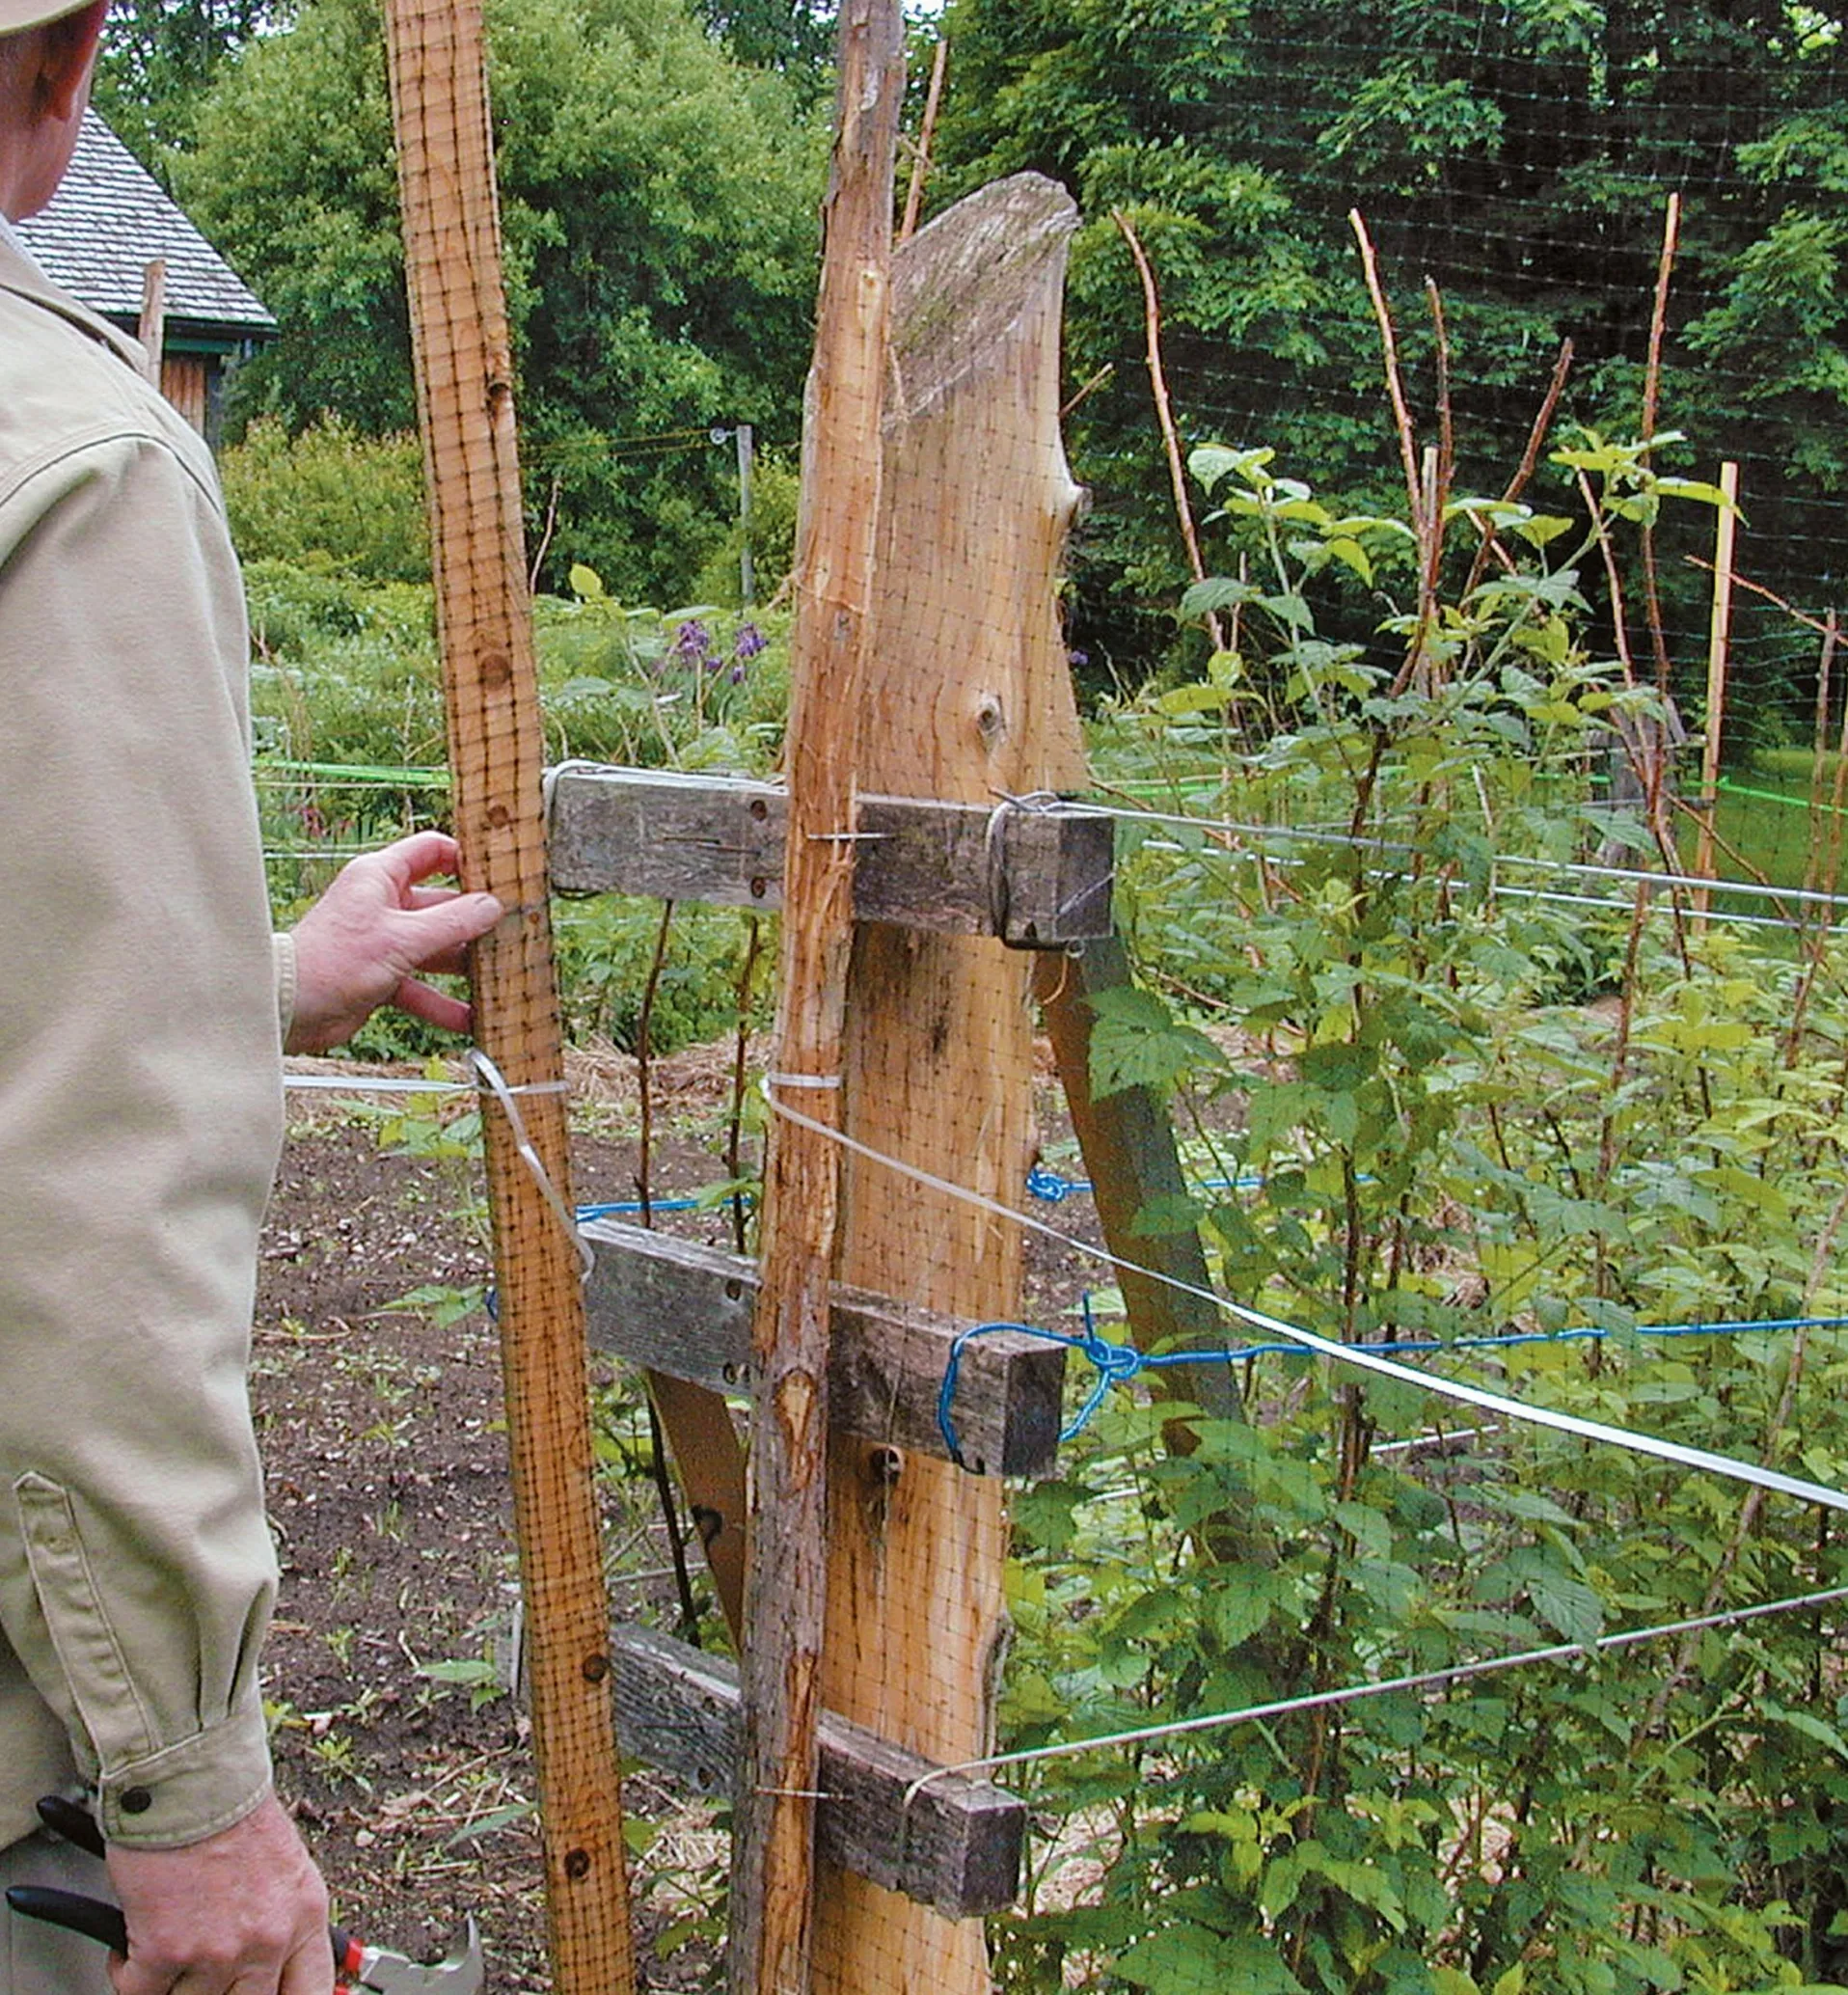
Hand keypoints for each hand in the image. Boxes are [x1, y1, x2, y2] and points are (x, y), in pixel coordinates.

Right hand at [105, 1792, 331, 1994]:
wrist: (191, 1777)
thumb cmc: (231, 1805)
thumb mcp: (284, 1863)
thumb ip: (280, 1915)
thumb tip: (268, 1955)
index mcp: (304, 1915)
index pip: (311, 1992)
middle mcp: (267, 1940)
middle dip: (217, 1994)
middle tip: (197, 1976)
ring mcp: (217, 1951)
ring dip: (171, 1985)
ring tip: (164, 1955)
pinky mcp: (164, 1951)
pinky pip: (138, 1993)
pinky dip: (127, 1974)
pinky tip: (131, 1948)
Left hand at [285, 832, 503, 1055]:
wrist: (287, 1009)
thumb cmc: (331, 962)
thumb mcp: (402, 938)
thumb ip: (453, 922)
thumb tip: (492, 906)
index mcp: (381, 877)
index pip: (432, 851)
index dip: (466, 858)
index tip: (500, 871)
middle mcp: (383, 905)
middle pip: (443, 905)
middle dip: (476, 921)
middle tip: (514, 931)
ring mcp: (384, 941)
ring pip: (436, 948)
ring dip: (465, 966)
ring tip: (500, 977)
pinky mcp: (382, 976)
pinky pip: (422, 986)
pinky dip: (443, 1003)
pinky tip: (470, 1019)